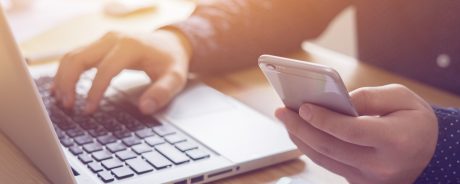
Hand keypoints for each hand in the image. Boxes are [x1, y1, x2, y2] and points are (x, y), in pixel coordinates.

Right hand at [52, 29, 191, 113]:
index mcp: (130, 46)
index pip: (105, 70)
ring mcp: (104, 40)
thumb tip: (145, 108)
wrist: (171, 43)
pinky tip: (60, 87)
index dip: (94, 91)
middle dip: (68, 82)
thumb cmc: (171, 61)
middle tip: (67, 106)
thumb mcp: (175, 78)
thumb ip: (162, 92)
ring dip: (63, 77)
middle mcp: (113, 39)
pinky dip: (66, 71)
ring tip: (62, 100)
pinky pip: (76, 56)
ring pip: (73, 55)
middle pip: (79, 58)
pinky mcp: (100, 45)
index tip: (88, 110)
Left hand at [276, 84, 437, 183]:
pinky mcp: (359, 182)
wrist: (430, 154)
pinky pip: (329, 164)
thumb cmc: (416, 122)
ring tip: (286, 119)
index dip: (324, 119)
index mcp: (396, 141)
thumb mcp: (402, 98)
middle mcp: (381, 165)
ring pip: (324, 159)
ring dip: (300, 139)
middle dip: (301, 128)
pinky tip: (301, 132)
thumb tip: (334, 101)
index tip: (303, 107)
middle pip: (330, 147)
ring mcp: (369, 178)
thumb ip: (368, 97)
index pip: (351, 131)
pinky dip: (312, 148)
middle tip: (282, 111)